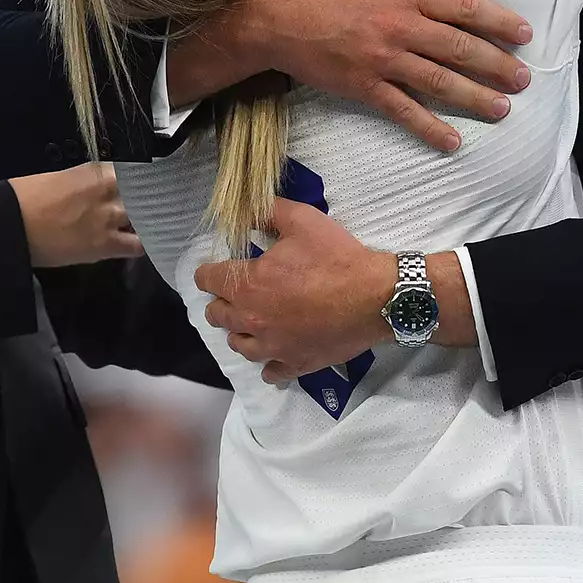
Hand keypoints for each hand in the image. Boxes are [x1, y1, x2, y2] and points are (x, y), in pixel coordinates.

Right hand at [9, 163, 144, 267]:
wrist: (9, 226)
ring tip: (143, 224)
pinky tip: (143, 244)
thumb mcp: (60, 178)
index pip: (133, 172)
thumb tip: (96, 189)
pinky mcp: (106, 245)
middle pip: (143, 193)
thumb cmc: (24, 197)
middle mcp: (110, 191)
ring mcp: (110, 218)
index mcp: (97, 171)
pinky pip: (137, 246)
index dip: (139, 181)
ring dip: (144, 220)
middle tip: (146, 205)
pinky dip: (142, 244)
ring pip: (144, 217)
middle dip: (145, 199)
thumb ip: (87, 182)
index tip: (143, 185)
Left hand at [195, 198, 395, 382]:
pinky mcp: (295, 363)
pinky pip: (270, 372)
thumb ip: (268, 212)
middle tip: (236, 290)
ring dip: (240, 330)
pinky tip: (274, 352)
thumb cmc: (337, 258)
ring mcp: (273, 346)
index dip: (208, 271)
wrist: (375, 298)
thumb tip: (244, 211)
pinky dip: (268, 363)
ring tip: (253, 319)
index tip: (215, 268)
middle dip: (221, 300)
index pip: (208, 280)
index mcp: (250, 284)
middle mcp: (253, 319)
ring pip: (239, 344)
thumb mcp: (302, 220)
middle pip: (217, 315)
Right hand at [250, 0, 533, 150]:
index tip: (523, 33)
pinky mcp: (366, 87)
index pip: (463, 7)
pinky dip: (430, 128)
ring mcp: (385, 60)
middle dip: (497, 65)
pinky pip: (404, 111)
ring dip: (475, 97)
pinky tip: (453, 142)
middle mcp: (401, 27)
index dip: (497, 20)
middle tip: (525, 78)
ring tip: (503, 108)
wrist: (277, 17)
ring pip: (439, 82)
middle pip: (460, 48)